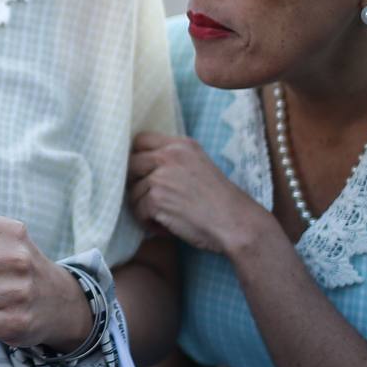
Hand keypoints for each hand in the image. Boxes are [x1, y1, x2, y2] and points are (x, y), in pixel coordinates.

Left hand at [127, 132, 268, 255]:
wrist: (235, 222)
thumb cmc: (220, 200)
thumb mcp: (200, 165)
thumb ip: (174, 159)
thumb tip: (144, 164)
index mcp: (181, 145)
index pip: (141, 140)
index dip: (137, 156)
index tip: (141, 171)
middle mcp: (169, 156)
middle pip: (131, 164)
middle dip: (137, 183)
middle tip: (151, 198)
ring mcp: (160, 176)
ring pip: (133, 191)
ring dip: (144, 207)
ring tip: (166, 216)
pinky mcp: (156, 198)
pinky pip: (138, 211)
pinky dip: (149, 222)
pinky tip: (166, 226)